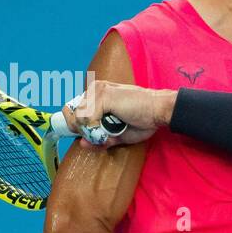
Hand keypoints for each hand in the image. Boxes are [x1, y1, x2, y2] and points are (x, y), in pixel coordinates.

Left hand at [60, 80, 175, 146]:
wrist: (159, 111)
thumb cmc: (143, 120)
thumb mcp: (118, 134)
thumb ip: (100, 138)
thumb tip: (82, 143)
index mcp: (97, 94)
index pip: (73, 110)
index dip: (78, 126)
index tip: (89, 134)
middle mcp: (95, 89)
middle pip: (72, 114)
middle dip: (84, 130)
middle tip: (101, 136)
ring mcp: (98, 91)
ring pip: (79, 117)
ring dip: (91, 130)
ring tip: (109, 132)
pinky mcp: (103, 96)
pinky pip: (88, 118)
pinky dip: (97, 128)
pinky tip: (112, 127)